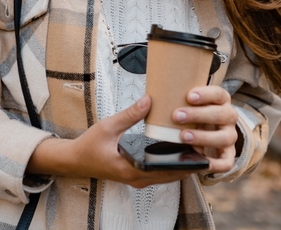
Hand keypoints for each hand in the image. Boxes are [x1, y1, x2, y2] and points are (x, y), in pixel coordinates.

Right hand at [27, 95, 194, 187]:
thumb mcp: (109, 126)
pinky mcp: (137, 176)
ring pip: (167, 176)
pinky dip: (171, 165)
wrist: (75, 160)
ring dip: (181, 164)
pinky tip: (178, 150)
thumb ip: (130, 114)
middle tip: (204, 144)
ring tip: (196, 146)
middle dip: (188, 162)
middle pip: (171, 175)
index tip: (199, 148)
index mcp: (131, 168)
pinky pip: (160, 174)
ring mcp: (138, 179)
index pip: (165, 169)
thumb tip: (150, 100)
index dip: (184, 161)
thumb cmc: (89, 145)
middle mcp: (137, 178)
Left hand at [172, 86, 239, 172]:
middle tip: (177, 116)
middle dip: (199, 115)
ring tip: (183, 136)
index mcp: (219, 101)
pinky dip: (215, 163)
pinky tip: (199, 161)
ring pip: (224, 138)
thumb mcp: (179, 105)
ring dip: (204, 137)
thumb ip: (166, 101)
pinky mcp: (226, 156)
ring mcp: (229, 137)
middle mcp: (228, 118)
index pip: (219, 94)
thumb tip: (145, 100)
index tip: (189, 96)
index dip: (207, 94)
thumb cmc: (185, 115)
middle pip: (222, 115)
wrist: (193, 135)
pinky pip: (227, 163)